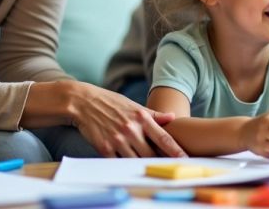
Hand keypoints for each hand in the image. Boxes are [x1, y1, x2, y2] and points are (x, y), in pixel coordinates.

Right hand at [71, 84, 185, 157]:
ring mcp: (117, 140)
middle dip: (159, 160)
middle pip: (151, 153)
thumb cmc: (111, 103)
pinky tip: (127, 163)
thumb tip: (173, 117)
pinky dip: (124, 164)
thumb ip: (154, 115)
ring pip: (136, 160)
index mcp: (141, 118)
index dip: (176, 150)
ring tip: (147, 165)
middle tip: (167, 165)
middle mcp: (130, 129)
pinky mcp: (104, 148)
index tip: (185, 159)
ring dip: (142, 164)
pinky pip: (119, 162)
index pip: (163, 137)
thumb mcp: (134, 106)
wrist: (84, 103)